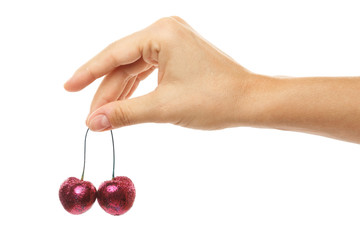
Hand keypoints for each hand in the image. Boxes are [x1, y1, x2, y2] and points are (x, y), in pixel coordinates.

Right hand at [64, 16, 254, 130]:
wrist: (249, 101)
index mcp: (162, 34)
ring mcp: (174, 41)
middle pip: (124, 63)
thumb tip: (93, 123)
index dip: (88, 73)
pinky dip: (136, 88)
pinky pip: (149, 70)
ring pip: (135, 68)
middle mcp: (166, 31)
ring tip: (104, 115)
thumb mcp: (163, 108)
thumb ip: (124, 114)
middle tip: (91, 116)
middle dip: (106, 90)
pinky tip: (124, 103)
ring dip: (120, 91)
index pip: (114, 54)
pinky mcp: (179, 53)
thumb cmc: (214, 100)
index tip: (68, 87)